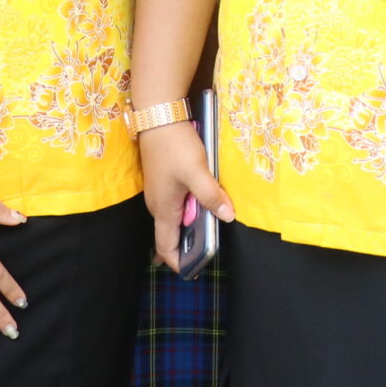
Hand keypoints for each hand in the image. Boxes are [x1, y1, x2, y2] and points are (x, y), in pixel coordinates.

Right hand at [141, 121, 232, 272]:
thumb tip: (228, 217)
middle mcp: (157, 205)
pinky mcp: (162, 180)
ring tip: (210, 229)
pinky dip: (188, 210)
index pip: (165, 247)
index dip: (178, 262)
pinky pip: (175, 204)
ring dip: (189, 226)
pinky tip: (203, 203)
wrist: (158, 115)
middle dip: (187, 246)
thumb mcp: (197, 171)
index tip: (194, 270)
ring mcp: (158, 192)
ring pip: (173, 218)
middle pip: (170, 235)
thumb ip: (211, 195)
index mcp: (163, 209)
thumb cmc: (175, 146)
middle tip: (209, 250)